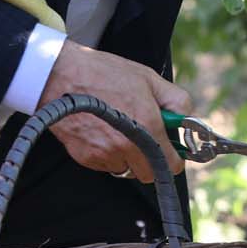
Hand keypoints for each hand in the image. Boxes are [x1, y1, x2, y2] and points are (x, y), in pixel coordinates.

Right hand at [38, 40, 187, 181]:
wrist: (60, 76)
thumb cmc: (104, 73)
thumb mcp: (148, 78)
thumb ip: (176, 100)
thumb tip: (186, 119)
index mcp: (148, 127)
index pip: (172, 166)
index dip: (173, 158)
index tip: (170, 149)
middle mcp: (128, 147)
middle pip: (148, 174)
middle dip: (150, 160)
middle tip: (144, 138)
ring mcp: (105, 155)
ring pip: (125, 169)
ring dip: (127, 156)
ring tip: (118, 129)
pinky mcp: (86, 158)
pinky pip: (105, 165)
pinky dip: (107, 153)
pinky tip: (101, 131)